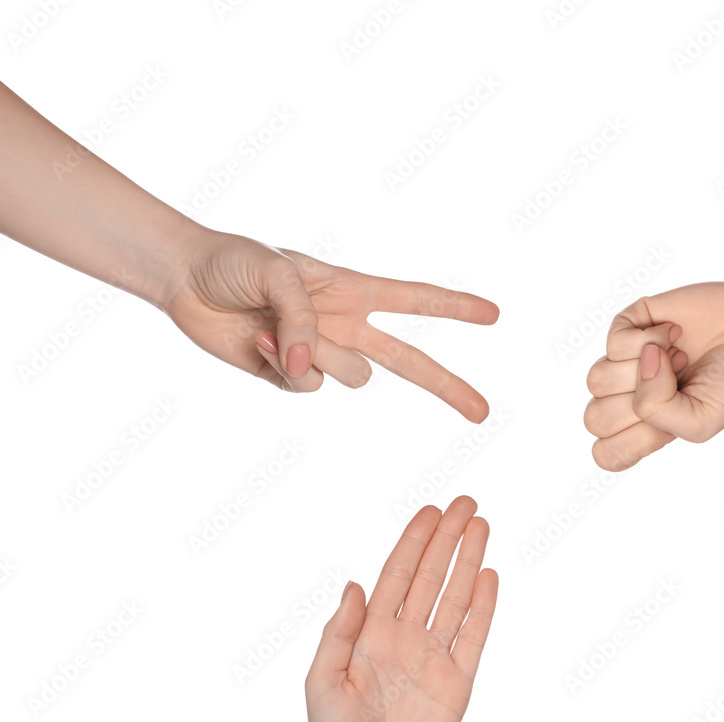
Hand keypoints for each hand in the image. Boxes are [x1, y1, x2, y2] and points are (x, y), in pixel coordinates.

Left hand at [164, 229, 499, 419]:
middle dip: (447, 385)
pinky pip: (307, 388)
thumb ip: (303, 321)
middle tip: (482, 413)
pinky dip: (283, 367)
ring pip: (350, 378)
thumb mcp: (276, 274)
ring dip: (317, 357)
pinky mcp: (290, 376)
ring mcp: (320, 354)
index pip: (414, 299)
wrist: (183, 281)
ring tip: (274, 329)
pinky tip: (259, 343)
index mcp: (352, 290)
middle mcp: (345, 326)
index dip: (454, 307)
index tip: (493, 315)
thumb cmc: (233, 261)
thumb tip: (313, 369)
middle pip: (410, 362)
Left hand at [304, 497, 497, 721]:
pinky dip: (482, 608)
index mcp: (371, 633)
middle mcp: (404, 637)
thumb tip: (354, 584)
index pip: (397, 575)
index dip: (414, 541)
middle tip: (466, 503)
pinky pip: (473, 638)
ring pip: (455, 599)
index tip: (431, 511)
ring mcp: (433, 658)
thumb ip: (338, 633)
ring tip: (482, 526)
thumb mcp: (321, 683)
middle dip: (447, 539)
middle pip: (431, 577)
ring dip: (468, 562)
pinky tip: (489, 577)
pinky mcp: (457, 683)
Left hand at [584, 280, 723, 469]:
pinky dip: (651, 339)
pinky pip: (615, 342)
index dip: (629, 444)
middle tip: (678, 388)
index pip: (605, 452)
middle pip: (595, 418)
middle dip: (640, 405)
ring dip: (644, 371)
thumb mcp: (701, 422)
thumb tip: (643, 360)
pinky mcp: (630, 324)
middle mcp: (628, 396)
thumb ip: (658, 412)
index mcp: (643, 428)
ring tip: (678, 361)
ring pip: (597, 380)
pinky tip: (674, 334)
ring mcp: (625, 361)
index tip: (664, 429)